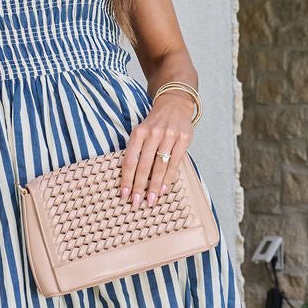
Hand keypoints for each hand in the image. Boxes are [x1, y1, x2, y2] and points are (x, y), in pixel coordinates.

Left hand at [119, 93, 194, 207]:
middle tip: (137, 202)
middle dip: (140, 186)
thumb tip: (130, 179)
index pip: (130, 160)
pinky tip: (165, 189)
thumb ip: (136, 151)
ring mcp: (169, 135)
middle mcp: (153, 133)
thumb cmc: (154, 124)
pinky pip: (175, 163)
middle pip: (144, 165)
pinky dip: (169, 178)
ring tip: (151, 200)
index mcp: (138, 132)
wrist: (174, 105)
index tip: (124, 194)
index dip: (126, 179)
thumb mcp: (141, 132)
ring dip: (155, 186)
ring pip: (160, 166)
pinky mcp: (183, 139)